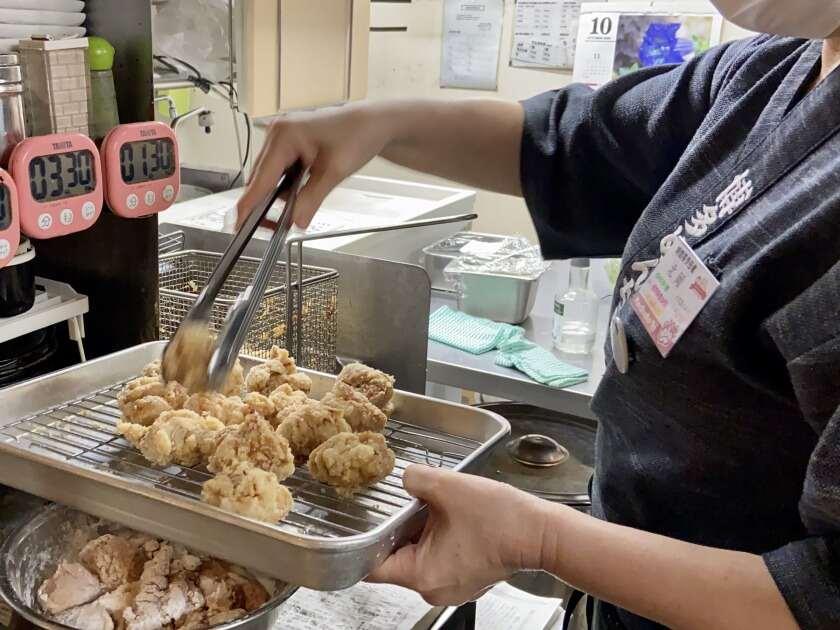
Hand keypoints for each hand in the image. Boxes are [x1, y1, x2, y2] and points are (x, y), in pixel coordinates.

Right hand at [237, 102, 393, 228]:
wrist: (373, 123)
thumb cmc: (357, 135)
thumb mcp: (334, 172)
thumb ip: (311, 199)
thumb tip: (295, 221)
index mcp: (284, 136)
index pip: (261, 178)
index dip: (249, 204)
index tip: (239, 225)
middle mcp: (278, 133)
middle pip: (261, 178)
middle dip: (267, 203)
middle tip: (276, 228)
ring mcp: (283, 137)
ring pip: (270, 176)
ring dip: (281, 194)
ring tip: (297, 208)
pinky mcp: (290, 143)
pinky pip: (280, 170)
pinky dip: (288, 185)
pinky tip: (303, 192)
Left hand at [367, 465, 548, 605]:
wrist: (540, 532)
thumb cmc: (500, 519)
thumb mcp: (447, 487)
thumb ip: (415, 479)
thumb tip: (405, 478)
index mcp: (421, 576)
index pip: (373, 567)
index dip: (367, 540)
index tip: (367, 521)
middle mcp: (433, 589)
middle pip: (397, 559)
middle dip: (402, 529)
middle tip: (413, 504)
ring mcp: (450, 587)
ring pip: (419, 556)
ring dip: (423, 532)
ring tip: (439, 509)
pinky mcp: (465, 579)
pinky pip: (439, 558)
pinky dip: (440, 539)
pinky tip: (453, 519)